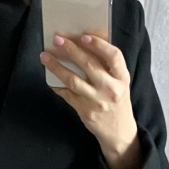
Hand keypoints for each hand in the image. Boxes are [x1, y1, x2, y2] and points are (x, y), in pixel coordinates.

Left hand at [39, 33, 143, 168]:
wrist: (119, 132)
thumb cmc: (117, 100)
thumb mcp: (120, 82)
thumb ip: (108, 66)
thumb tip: (84, 43)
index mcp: (122, 78)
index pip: (113, 56)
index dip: (99, 44)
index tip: (83, 36)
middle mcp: (111, 89)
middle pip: (89, 65)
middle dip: (71, 50)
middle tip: (57, 39)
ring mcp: (97, 102)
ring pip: (73, 80)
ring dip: (57, 66)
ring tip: (45, 56)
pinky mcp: (85, 112)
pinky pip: (67, 95)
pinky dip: (57, 85)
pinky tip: (49, 77)